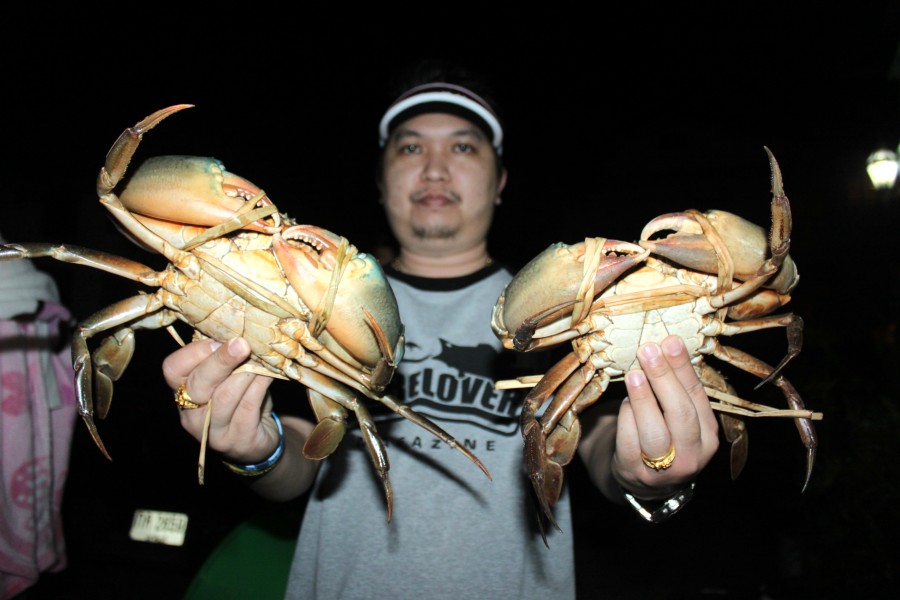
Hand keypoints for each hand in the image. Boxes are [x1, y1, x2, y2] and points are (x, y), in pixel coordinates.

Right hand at [162, 337, 278, 464]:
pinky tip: (270, 374)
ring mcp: (212, 431)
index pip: (172, 369)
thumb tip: (238, 328)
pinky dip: (260, 386)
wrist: (257, 440)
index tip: (218, 339)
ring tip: (261, 358)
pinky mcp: (237, 440)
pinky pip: (248, 407)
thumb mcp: (228, 377)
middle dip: (221, 361)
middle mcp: (190, 414)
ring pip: (225, 396)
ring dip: (246, 372)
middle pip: (198, 384)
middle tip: (242, 344)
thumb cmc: (240, 399)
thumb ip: (226, 357)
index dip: (193, 352)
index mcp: (182, 392)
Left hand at [612, 335, 718, 498]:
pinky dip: (626, 418)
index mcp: (709, 436)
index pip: (697, 396)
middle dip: (664, 378)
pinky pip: (629, 442)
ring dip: (643, 399)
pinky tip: (624, 401)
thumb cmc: (663, 436)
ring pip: (655, 432)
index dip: (683, 367)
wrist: (644, 481)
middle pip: (680, 413)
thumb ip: (674, 389)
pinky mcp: (634, 472)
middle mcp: (692, 455)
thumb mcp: (677, 417)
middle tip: (648, 350)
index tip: (670, 341)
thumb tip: (662, 346)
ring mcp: (664, 469)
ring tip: (634, 373)